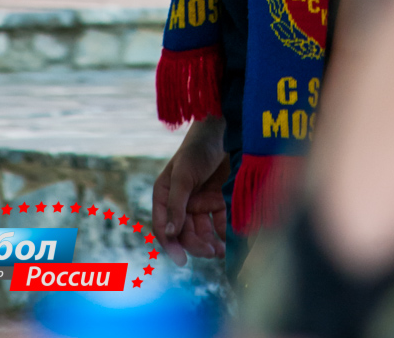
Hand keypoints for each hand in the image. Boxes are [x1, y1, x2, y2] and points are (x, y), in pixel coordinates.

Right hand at [152, 116, 228, 265]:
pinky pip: (218, 222)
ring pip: (202, 231)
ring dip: (209, 242)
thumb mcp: (183, 176)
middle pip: (185, 232)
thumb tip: (170, 234)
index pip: (163, 226)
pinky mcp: (216, 200)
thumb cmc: (197, 150)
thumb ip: (176, 205)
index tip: (182, 261)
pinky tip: (230, 240)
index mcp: (164, 194)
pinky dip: (222, 232)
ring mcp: (198, 201)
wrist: (224, 132)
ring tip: (221, 251)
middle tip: (211, 253)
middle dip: (196, 244)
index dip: (171, 245)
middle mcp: (180, 201)